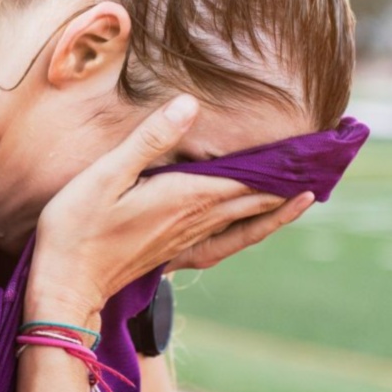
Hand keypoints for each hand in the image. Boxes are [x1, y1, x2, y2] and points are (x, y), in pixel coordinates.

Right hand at [29, 95, 301, 316]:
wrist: (65, 285)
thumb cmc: (76, 228)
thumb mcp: (105, 175)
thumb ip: (149, 140)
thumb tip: (189, 105)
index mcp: (185, 197)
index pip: (248, 175)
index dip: (282, 160)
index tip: (315, 144)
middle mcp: (196, 220)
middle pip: (256, 196)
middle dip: (290, 177)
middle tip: (326, 160)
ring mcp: (189, 240)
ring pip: (249, 218)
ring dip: (281, 202)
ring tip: (312, 188)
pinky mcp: (177, 254)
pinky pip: (231, 242)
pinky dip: (256, 229)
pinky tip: (263, 225)